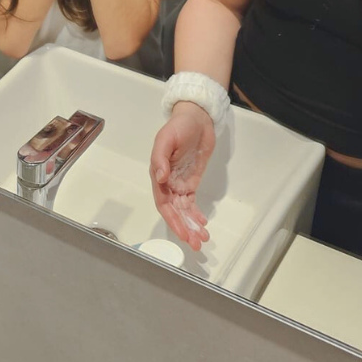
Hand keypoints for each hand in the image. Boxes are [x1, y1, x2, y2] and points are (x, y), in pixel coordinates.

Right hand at [150, 102, 214, 249]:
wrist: (196, 118)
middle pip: (174, 211)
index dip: (172, 219)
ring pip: (183, 210)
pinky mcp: (191, 181)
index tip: (183, 233)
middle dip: (183, 228)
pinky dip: (196, 215)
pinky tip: (202, 224)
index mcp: (159, 174)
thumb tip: (160, 178)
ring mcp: (180, 183)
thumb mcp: (167, 138)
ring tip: (203, 238)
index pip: (163, 203)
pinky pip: (191, 202)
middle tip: (196, 243)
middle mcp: (168, 182)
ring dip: (191, 225)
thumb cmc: (179, 126)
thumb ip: (161, 158)